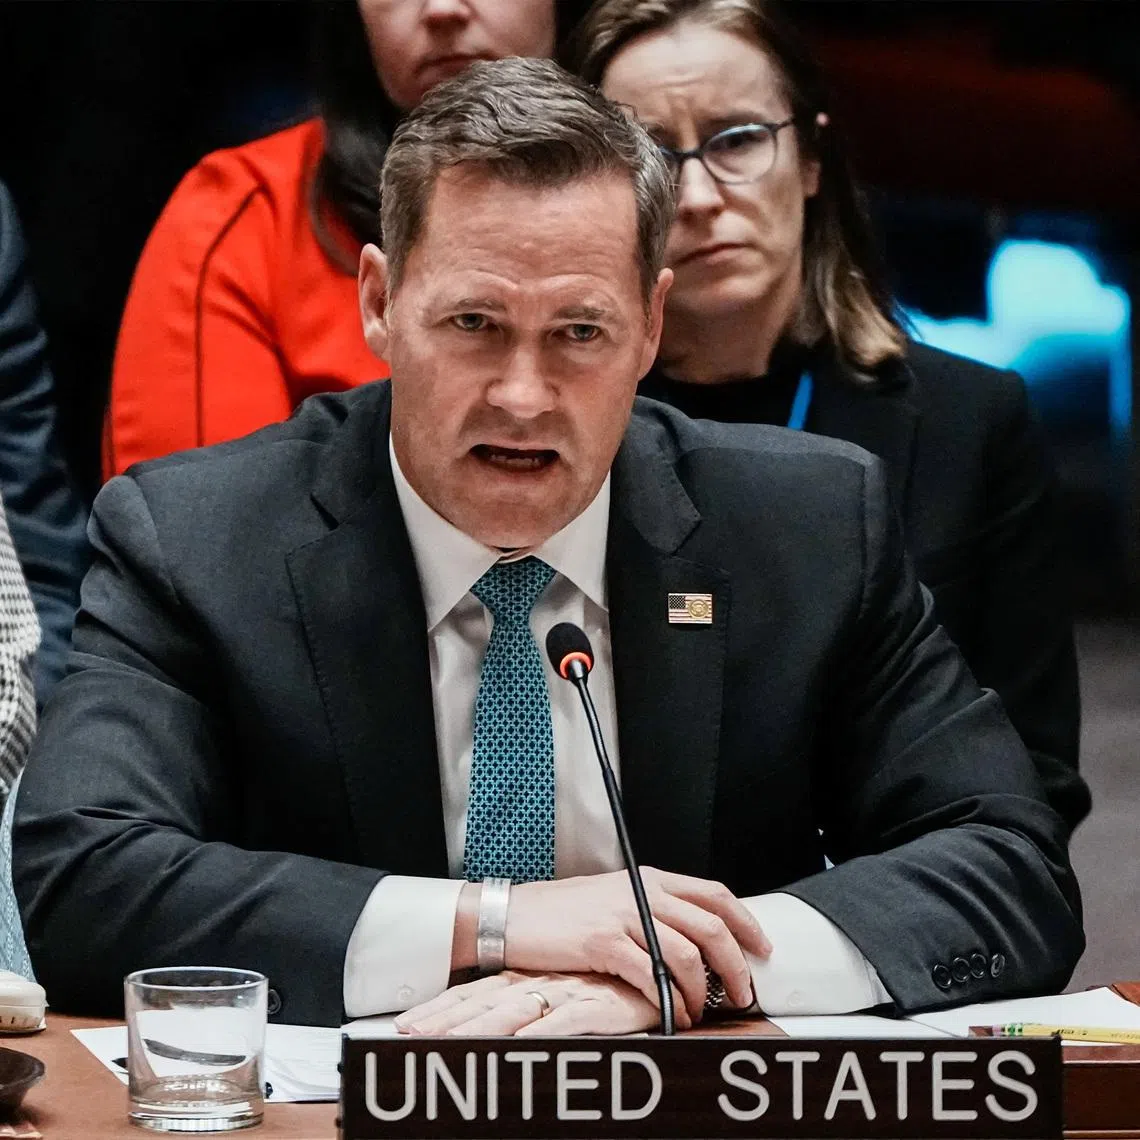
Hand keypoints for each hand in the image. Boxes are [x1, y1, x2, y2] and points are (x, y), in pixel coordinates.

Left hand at [396, 970, 665, 1036]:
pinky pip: (564, 1021)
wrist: (656, 957)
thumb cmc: (611, 977)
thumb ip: (540, 1001)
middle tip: (407, 1036)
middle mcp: (541, 982)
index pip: (477, 992)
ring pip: (513, 1012)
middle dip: (444, 1021)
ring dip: (477, 1029)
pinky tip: (517, 1044)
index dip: (442, 1008)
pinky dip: (541, 1032)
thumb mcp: (569, 986)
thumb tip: (508, 1021)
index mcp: (530, 975)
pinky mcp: (596, 1003)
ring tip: (441, 1044)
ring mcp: (566, 991)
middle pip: (484, 1003)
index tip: (406, 1025)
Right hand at [504, 869, 769, 1022]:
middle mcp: (643, 892)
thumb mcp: (615, 897)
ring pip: (687, 955)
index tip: (762, 948)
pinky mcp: (604, 942)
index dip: (745, 922)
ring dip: (702, 992)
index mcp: (650, 878)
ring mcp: (624, 916)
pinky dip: (670, 1001)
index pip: (714, 894)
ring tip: (700, 1011)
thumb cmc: (563, 912)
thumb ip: (652, 910)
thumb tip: (692, 941)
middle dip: (735, 967)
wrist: (515, 915)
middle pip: (711, 928)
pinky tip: (672, 1014)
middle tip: (741, 994)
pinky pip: (652, 975)